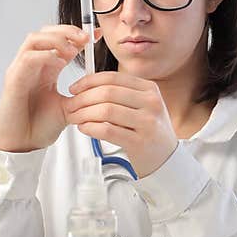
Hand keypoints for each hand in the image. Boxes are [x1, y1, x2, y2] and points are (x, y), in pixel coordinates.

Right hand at [0, 25, 98, 152]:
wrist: (23, 145)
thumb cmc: (39, 127)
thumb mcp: (68, 106)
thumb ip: (80, 92)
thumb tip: (101, 83)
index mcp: (45, 69)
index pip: (59, 41)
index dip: (77, 34)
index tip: (97, 34)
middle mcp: (31, 66)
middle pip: (45, 32)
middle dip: (66, 31)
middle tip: (85, 38)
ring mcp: (20, 70)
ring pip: (34, 39)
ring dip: (55, 40)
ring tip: (72, 51)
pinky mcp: (13, 80)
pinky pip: (27, 58)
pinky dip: (45, 56)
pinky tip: (59, 63)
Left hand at [64, 71, 178, 178]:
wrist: (166, 158)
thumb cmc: (149, 131)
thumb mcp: (143, 105)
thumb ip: (121, 94)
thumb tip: (86, 87)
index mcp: (149, 89)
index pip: (112, 78)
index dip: (88, 81)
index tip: (75, 88)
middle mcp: (151, 103)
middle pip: (107, 93)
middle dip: (82, 98)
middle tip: (71, 105)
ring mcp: (147, 122)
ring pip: (106, 111)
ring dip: (84, 114)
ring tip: (75, 118)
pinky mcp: (140, 142)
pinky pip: (107, 130)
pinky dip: (91, 128)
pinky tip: (84, 128)